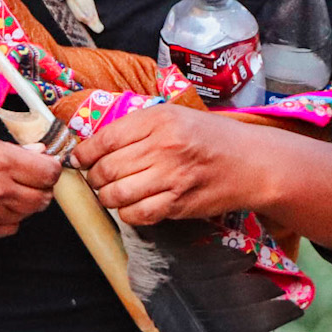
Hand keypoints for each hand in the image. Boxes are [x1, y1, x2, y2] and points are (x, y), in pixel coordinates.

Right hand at [0, 122, 61, 238]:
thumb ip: (3, 143)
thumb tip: (32, 150)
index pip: (48, 171)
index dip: (51, 164)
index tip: (46, 159)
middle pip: (43, 197)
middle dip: (42, 184)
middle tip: (32, 173)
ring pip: (27, 215)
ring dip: (26, 201)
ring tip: (11, 186)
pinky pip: (6, 228)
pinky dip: (8, 217)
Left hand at [75, 103, 268, 225]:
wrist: (251, 163)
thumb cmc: (212, 137)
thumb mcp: (175, 116)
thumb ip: (138, 126)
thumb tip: (96, 143)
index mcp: (159, 120)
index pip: (105, 138)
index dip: (85, 153)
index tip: (79, 159)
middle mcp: (164, 147)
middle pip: (106, 168)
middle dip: (93, 177)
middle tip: (96, 178)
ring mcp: (172, 177)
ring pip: (116, 194)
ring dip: (106, 197)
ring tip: (110, 193)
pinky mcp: (179, 204)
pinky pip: (137, 214)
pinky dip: (126, 213)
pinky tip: (131, 206)